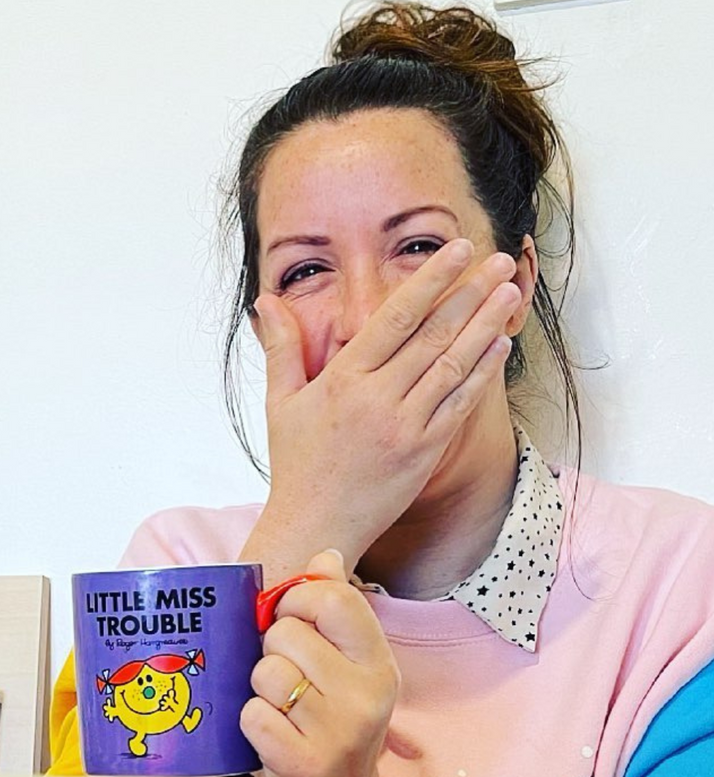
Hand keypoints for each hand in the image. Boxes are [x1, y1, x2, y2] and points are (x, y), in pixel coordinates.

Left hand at [240, 549, 399, 776]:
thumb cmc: (335, 720)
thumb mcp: (349, 665)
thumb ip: (336, 607)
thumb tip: (326, 556)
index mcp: (379, 663)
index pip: (333, 598)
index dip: (296, 600)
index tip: (291, 618)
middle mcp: (367, 695)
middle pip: (286, 632)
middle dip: (274, 650)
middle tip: (289, 675)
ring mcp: (339, 732)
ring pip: (266, 672)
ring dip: (262, 688)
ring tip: (283, 707)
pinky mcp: (304, 764)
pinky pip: (253, 714)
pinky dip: (253, 722)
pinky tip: (275, 733)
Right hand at [252, 240, 518, 571]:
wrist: (315, 526)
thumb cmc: (296, 466)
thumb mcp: (280, 403)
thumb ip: (281, 348)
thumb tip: (266, 301)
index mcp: (343, 380)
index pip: (395, 317)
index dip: (431, 279)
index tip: (456, 250)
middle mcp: (378, 400)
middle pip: (434, 335)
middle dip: (471, 293)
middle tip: (500, 261)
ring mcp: (406, 427)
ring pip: (453, 366)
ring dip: (486, 326)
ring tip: (509, 293)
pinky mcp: (424, 453)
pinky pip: (459, 406)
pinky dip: (482, 373)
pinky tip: (498, 345)